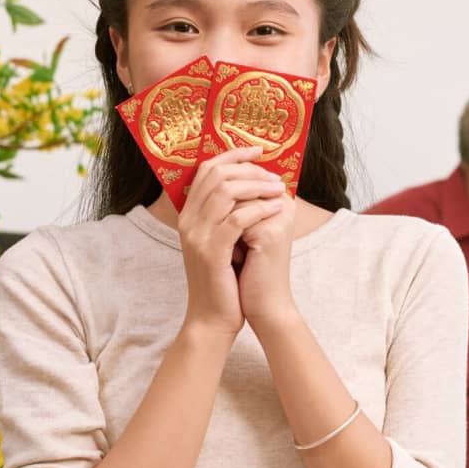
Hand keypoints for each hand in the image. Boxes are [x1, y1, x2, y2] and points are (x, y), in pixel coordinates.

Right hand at [177, 147, 286, 339]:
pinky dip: (260, 209)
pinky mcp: (211, 252)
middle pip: (216, 175)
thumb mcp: (225, 241)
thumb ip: (231, 214)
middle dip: (249, 168)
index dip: (233, 155)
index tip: (259, 150)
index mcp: (190, 214)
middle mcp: (188, 221)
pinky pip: (237, 219)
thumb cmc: (225, 278)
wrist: (213, 317)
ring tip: (279, 189)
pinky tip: (277, 208)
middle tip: (274, 174)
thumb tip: (257, 184)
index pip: (207, 169)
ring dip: (257, 186)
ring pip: (226, 192)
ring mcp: (197, 236)